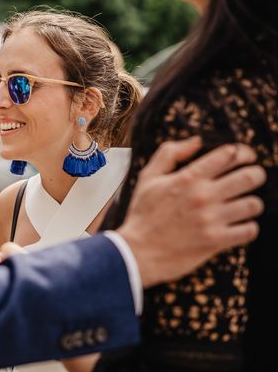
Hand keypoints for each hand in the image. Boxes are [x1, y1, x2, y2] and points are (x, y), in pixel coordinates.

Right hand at [118, 137, 264, 287]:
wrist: (137, 251)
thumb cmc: (143, 213)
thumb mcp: (148, 177)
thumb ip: (170, 153)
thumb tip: (196, 141)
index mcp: (187, 177)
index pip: (229, 155)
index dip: (242, 153)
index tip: (243, 157)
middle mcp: (202, 196)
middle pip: (249, 177)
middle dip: (255, 174)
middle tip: (252, 178)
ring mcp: (211, 219)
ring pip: (253, 204)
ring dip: (251, 203)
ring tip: (242, 205)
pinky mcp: (216, 241)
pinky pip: (249, 230)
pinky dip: (248, 228)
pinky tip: (238, 226)